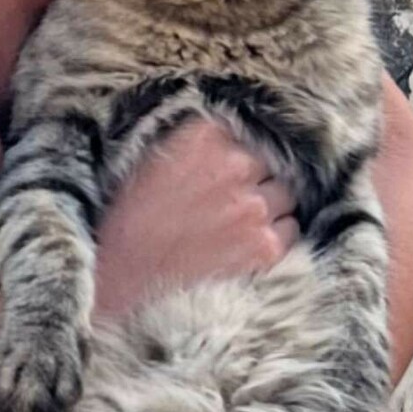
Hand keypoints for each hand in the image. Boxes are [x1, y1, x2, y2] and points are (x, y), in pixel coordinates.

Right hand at [93, 117, 297, 318]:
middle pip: (269, 166)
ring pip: (285, 197)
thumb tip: (228, 142)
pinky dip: (275, 238)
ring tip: (236, 228)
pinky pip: (291, 230)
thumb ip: (196, 144)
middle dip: (254, 183)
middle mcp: (236, 165)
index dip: (236, 159)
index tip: (223, 176)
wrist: (121, 275)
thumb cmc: (130, 221)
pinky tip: (245, 247)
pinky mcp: (265, 245)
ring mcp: (254, 207)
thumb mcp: (153, 161)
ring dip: (268, 209)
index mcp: (206, 137)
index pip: (246, 136)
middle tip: (227, 206)